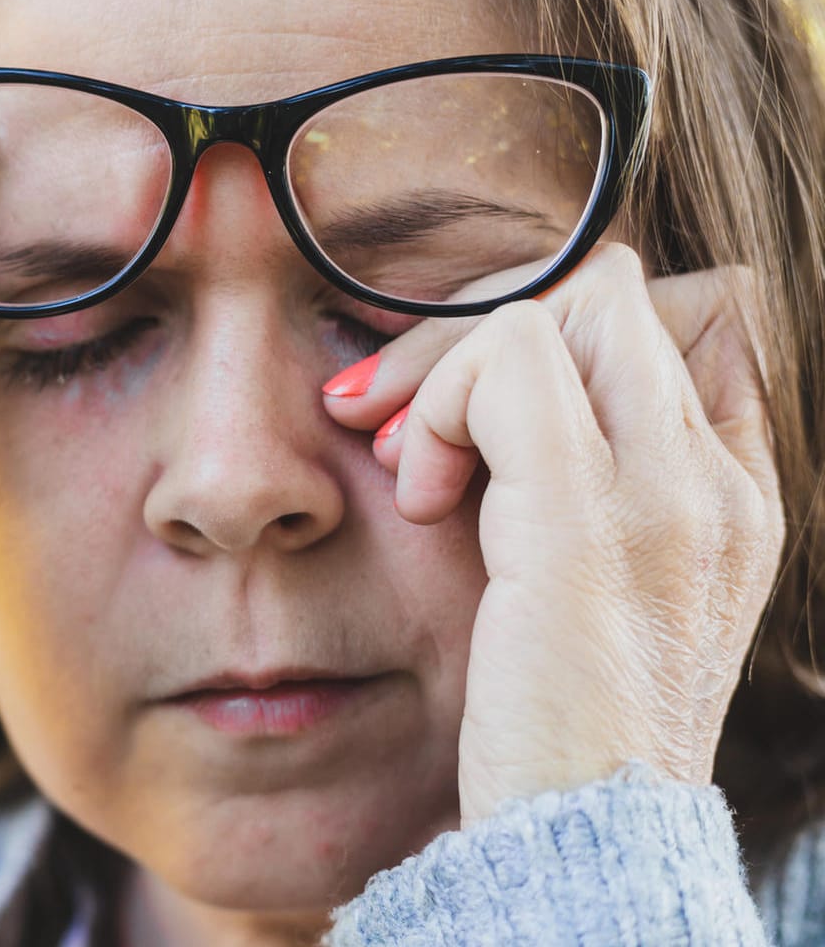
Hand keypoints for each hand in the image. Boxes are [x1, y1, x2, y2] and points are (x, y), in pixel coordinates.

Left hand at [319, 240, 785, 825]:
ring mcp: (666, 499)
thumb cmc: (554, 718)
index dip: (568, 324)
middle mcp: (718, 483)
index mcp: (733, 492)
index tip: (479, 402)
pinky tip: (418, 492)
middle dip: (484, 328)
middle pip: (618, 293)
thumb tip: (481, 383)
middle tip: (399, 416)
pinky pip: (513, 363)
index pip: (692, 313)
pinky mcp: (586, 526)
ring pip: (563, 309)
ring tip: (410, 463)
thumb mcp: (577, 577)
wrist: (581, 839)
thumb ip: (563, 478)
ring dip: (454, 365)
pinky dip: (443, 401)